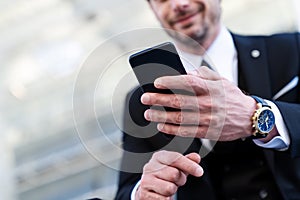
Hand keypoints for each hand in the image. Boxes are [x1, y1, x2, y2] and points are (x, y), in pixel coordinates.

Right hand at [135, 151, 202, 199]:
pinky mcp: (144, 193)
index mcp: (159, 157)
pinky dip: (166, 198)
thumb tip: (196, 157)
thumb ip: (188, 161)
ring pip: (169, 188)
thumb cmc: (165, 175)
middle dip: (180, 180)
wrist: (148, 188)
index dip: (189, 165)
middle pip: (175, 174)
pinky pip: (163, 199)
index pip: (176, 158)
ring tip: (169, 186)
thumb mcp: (177, 166)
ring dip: (173, 190)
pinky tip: (162, 194)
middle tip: (176, 181)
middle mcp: (150, 166)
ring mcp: (146, 180)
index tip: (199, 172)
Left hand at [141, 67, 255, 140]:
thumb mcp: (221, 80)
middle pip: (180, 101)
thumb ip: (202, 74)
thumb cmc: (231, 96)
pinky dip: (172, 130)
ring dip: (162, 116)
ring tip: (148, 113)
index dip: (171, 81)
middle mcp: (209, 103)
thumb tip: (183, 72)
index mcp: (211, 88)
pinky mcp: (208, 132)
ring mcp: (209, 119)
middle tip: (145, 98)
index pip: (188, 82)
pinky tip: (161, 126)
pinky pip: (187, 132)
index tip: (156, 82)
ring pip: (181, 118)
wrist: (250, 117)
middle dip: (159, 99)